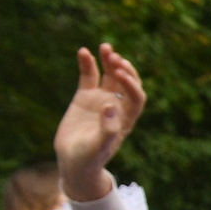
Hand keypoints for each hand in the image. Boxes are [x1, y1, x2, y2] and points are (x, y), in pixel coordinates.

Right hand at [55, 45, 146, 203]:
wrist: (73, 162)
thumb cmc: (89, 159)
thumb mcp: (98, 147)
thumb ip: (107, 129)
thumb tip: (110, 106)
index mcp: (125, 119)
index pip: (136, 97)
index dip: (132, 85)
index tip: (121, 75)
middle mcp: (117, 107)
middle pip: (126, 83)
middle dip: (124, 70)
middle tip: (115, 58)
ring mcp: (101, 100)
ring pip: (109, 76)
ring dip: (109, 61)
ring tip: (105, 47)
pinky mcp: (85, 97)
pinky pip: (89, 76)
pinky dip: (88, 64)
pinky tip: (83, 51)